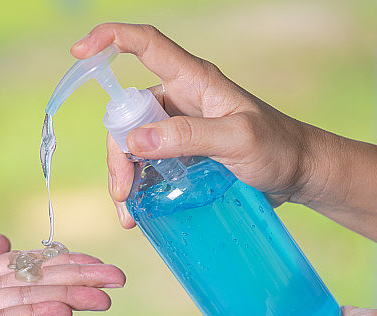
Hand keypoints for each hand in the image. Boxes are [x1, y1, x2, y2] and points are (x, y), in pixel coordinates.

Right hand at [71, 23, 339, 227]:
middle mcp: (180, 100)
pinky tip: (139, 214)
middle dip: (118, 152)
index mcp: (194, 80)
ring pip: (132, 145)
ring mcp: (178, 129)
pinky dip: (139, 189)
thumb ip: (189, 136)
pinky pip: (147, 166)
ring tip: (130, 214)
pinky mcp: (181, 155)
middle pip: (127, 114)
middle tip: (124, 193)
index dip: (110, 39)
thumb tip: (135, 139)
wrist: (297, 174)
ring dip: (125, 177)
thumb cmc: (277, 148)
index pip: (147, 45)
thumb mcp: (238, 140)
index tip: (79, 53)